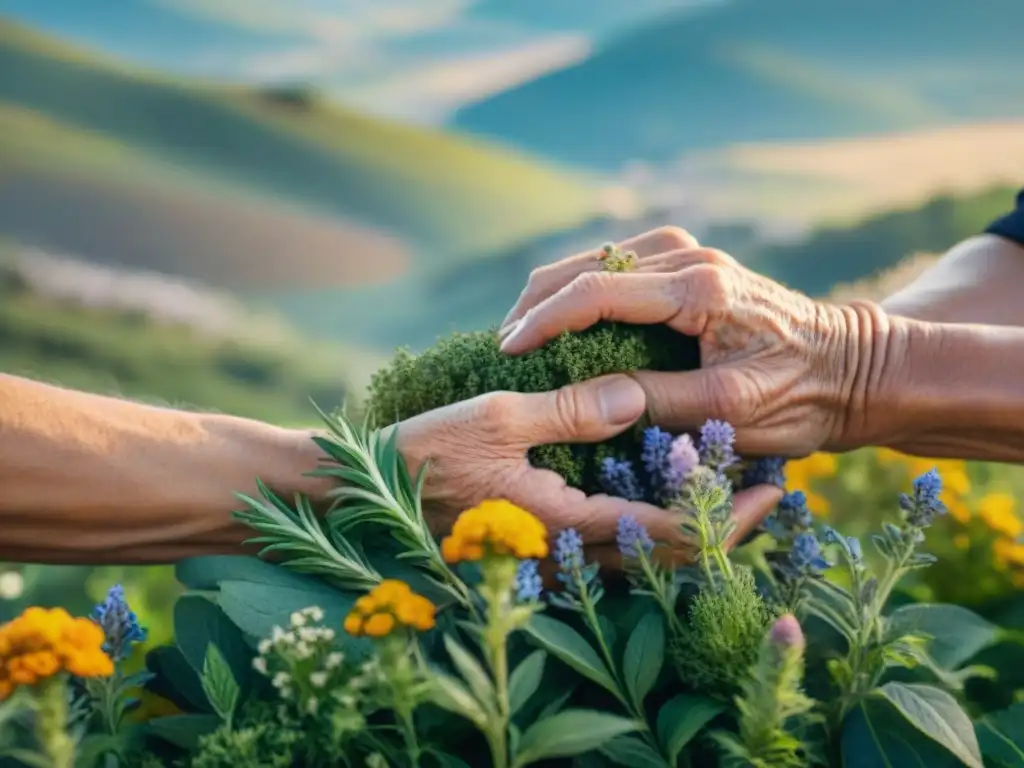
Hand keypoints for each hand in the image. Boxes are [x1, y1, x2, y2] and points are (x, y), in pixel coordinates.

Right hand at [390, 374, 782, 566]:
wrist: (363, 493)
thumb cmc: (423, 453)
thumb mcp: (498, 418)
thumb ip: (573, 409)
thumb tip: (638, 394)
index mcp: (565, 525)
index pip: (669, 536)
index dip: (726, 516)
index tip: (769, 489)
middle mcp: (566, 550)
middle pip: (665, 555)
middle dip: (720, 527)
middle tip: (763, 491)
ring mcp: (551, 549)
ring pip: (640, 551)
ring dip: (686, 521)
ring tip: (724, 482)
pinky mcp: (537, 536)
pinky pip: (607, 536)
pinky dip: (645, 513)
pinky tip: (653, 478)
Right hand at [499, 227, 875, 456]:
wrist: (856, 372)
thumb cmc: (803, 397)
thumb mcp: (729, 410)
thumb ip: (654, 399)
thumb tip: (587, 396)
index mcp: (699, 289)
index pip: (596, 291)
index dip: (543, 321)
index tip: (506, 350)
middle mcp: (693, 258)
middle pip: (587, 263)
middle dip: (537, 301)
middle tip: (503, 344)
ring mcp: (694, 256)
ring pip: (599, 259)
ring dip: (557, 291)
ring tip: (524, 333)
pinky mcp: (694, 267)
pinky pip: (622, 267)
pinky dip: (585, 289)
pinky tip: (566, 319)